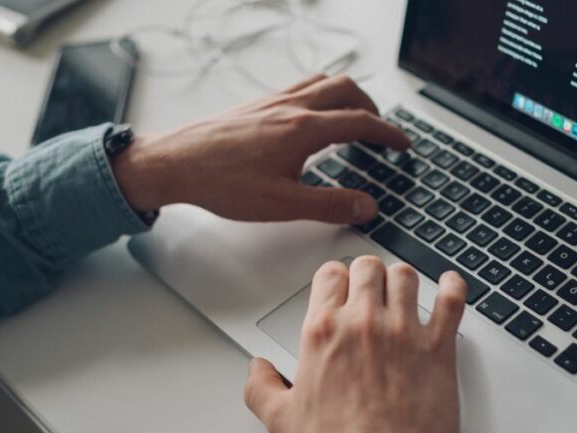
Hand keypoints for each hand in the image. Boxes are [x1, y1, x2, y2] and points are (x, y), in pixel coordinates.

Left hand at [111, 74, 409, 223]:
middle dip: (372, 107)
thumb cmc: (221, 183)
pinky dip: (320, 94)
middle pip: (346, 90)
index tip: (402, 144)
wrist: (174, 164)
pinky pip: (299, 86)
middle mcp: (290, 107)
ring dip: (347, 95)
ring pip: (322, 82)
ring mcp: (272, 101)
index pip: (360, 122)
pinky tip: (311, 117)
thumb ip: (330, 205)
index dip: (388, 134)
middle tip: (381, 130)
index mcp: (303, 129)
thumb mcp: (283, 205)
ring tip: (354, 116)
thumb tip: (366, 206)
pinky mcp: (256, 104)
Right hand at [244, 257, 467, 432]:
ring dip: (402, 281)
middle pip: (368, 268)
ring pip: (405, 276)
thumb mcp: (282, 421)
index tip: (340, 287)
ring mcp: (404, 332)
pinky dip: (452, 287)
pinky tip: (448, 286)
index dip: (336, 279)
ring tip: (403, 292)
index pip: (330, 275)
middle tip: (371, 290)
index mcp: (324, 332)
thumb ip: (262, 388)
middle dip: (368, 275)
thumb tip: (258, 370)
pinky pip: (452, 299)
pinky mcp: (439, 347)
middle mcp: (363, 323)